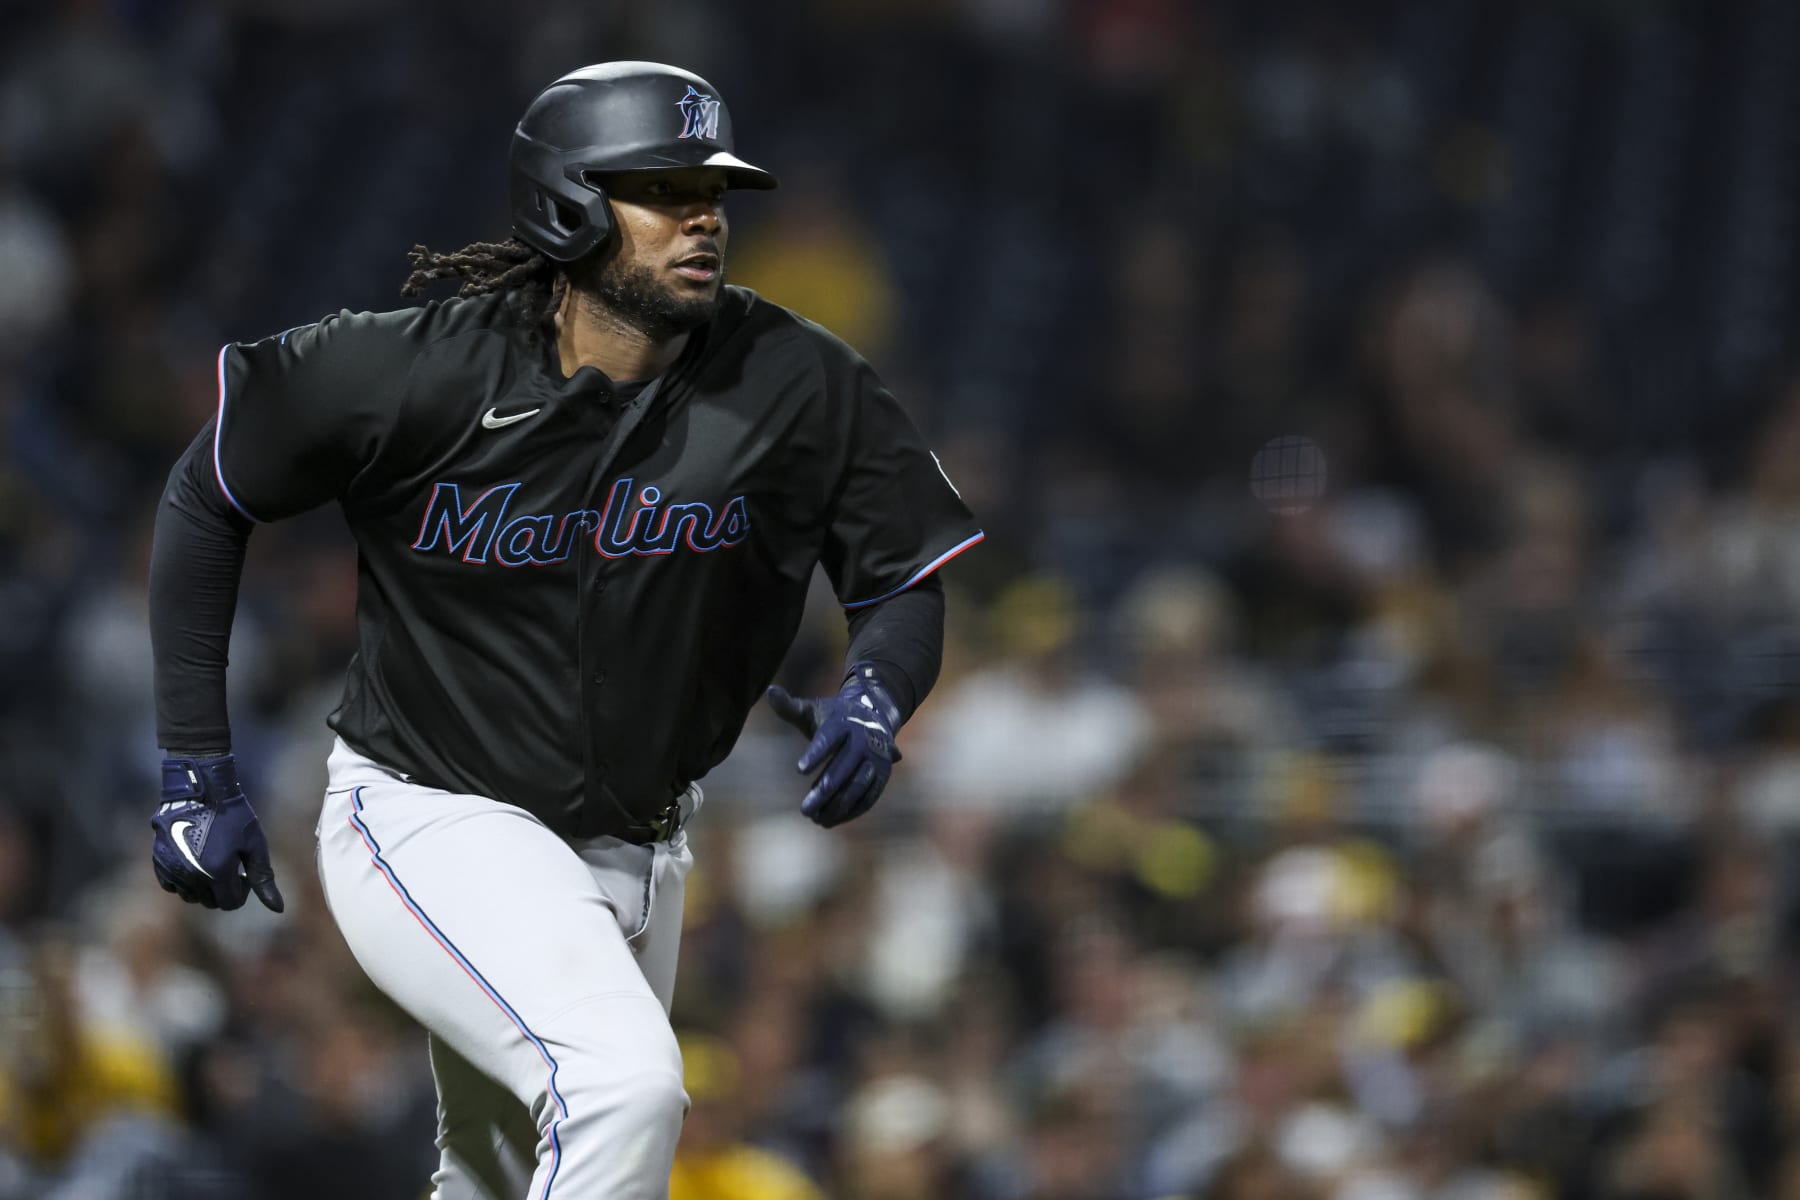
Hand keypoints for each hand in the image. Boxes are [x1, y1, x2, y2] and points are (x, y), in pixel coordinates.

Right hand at [152, 754, 284, 911]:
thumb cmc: (233, 815)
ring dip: (203, 887)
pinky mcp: (159, 862)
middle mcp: (191, 877)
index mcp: (217, 873)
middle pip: (210, 902)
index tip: (244, 874)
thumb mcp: (255, 845)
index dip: (241, 892)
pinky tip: (194, 861)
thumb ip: (263, 877)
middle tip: (230, 867)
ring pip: (190, 895)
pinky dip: (183, 880)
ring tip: (212, 862)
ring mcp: (172, 870)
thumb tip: (278, 909)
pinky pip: (171, 885)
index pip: (230, 904)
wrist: (200, 790)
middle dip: (223, 890)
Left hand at [765, 663, 903, 827]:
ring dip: (838, 805)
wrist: (872, 715)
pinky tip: (832, 820)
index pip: (829, 738)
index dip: (815, 753)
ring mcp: (876, 758)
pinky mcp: (882, 774)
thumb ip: (789, 706)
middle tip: (804, 810)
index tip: (799, 770)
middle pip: (844, 767)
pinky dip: (852, 811)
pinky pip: (870, 796)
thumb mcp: (811, 709)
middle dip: (824, 791)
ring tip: (816, 819)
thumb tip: (770, 691)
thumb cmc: (832, 716)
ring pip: (858, 785)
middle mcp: (863, 739)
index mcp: (844, 721)